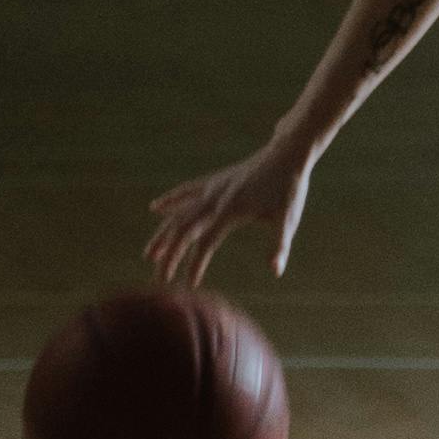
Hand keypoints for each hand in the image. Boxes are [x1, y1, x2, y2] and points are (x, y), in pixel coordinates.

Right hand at [147, 140, 313, 285]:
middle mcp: (215, 199)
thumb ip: (280, 245)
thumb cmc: (290, 188)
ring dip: (163, 233)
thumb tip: (276, 271)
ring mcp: (213, 188)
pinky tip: (155, 208)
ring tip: (148, 253)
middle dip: (169, 255)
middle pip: (183, 230)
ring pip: (179, 212)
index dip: (195, 265)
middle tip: (159, 278)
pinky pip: (186, 191)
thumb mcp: (288, 218)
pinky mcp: (215, 180)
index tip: (189, 285)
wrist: (288, 154)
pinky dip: (170, 200)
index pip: (205, 243)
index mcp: (231, 211)